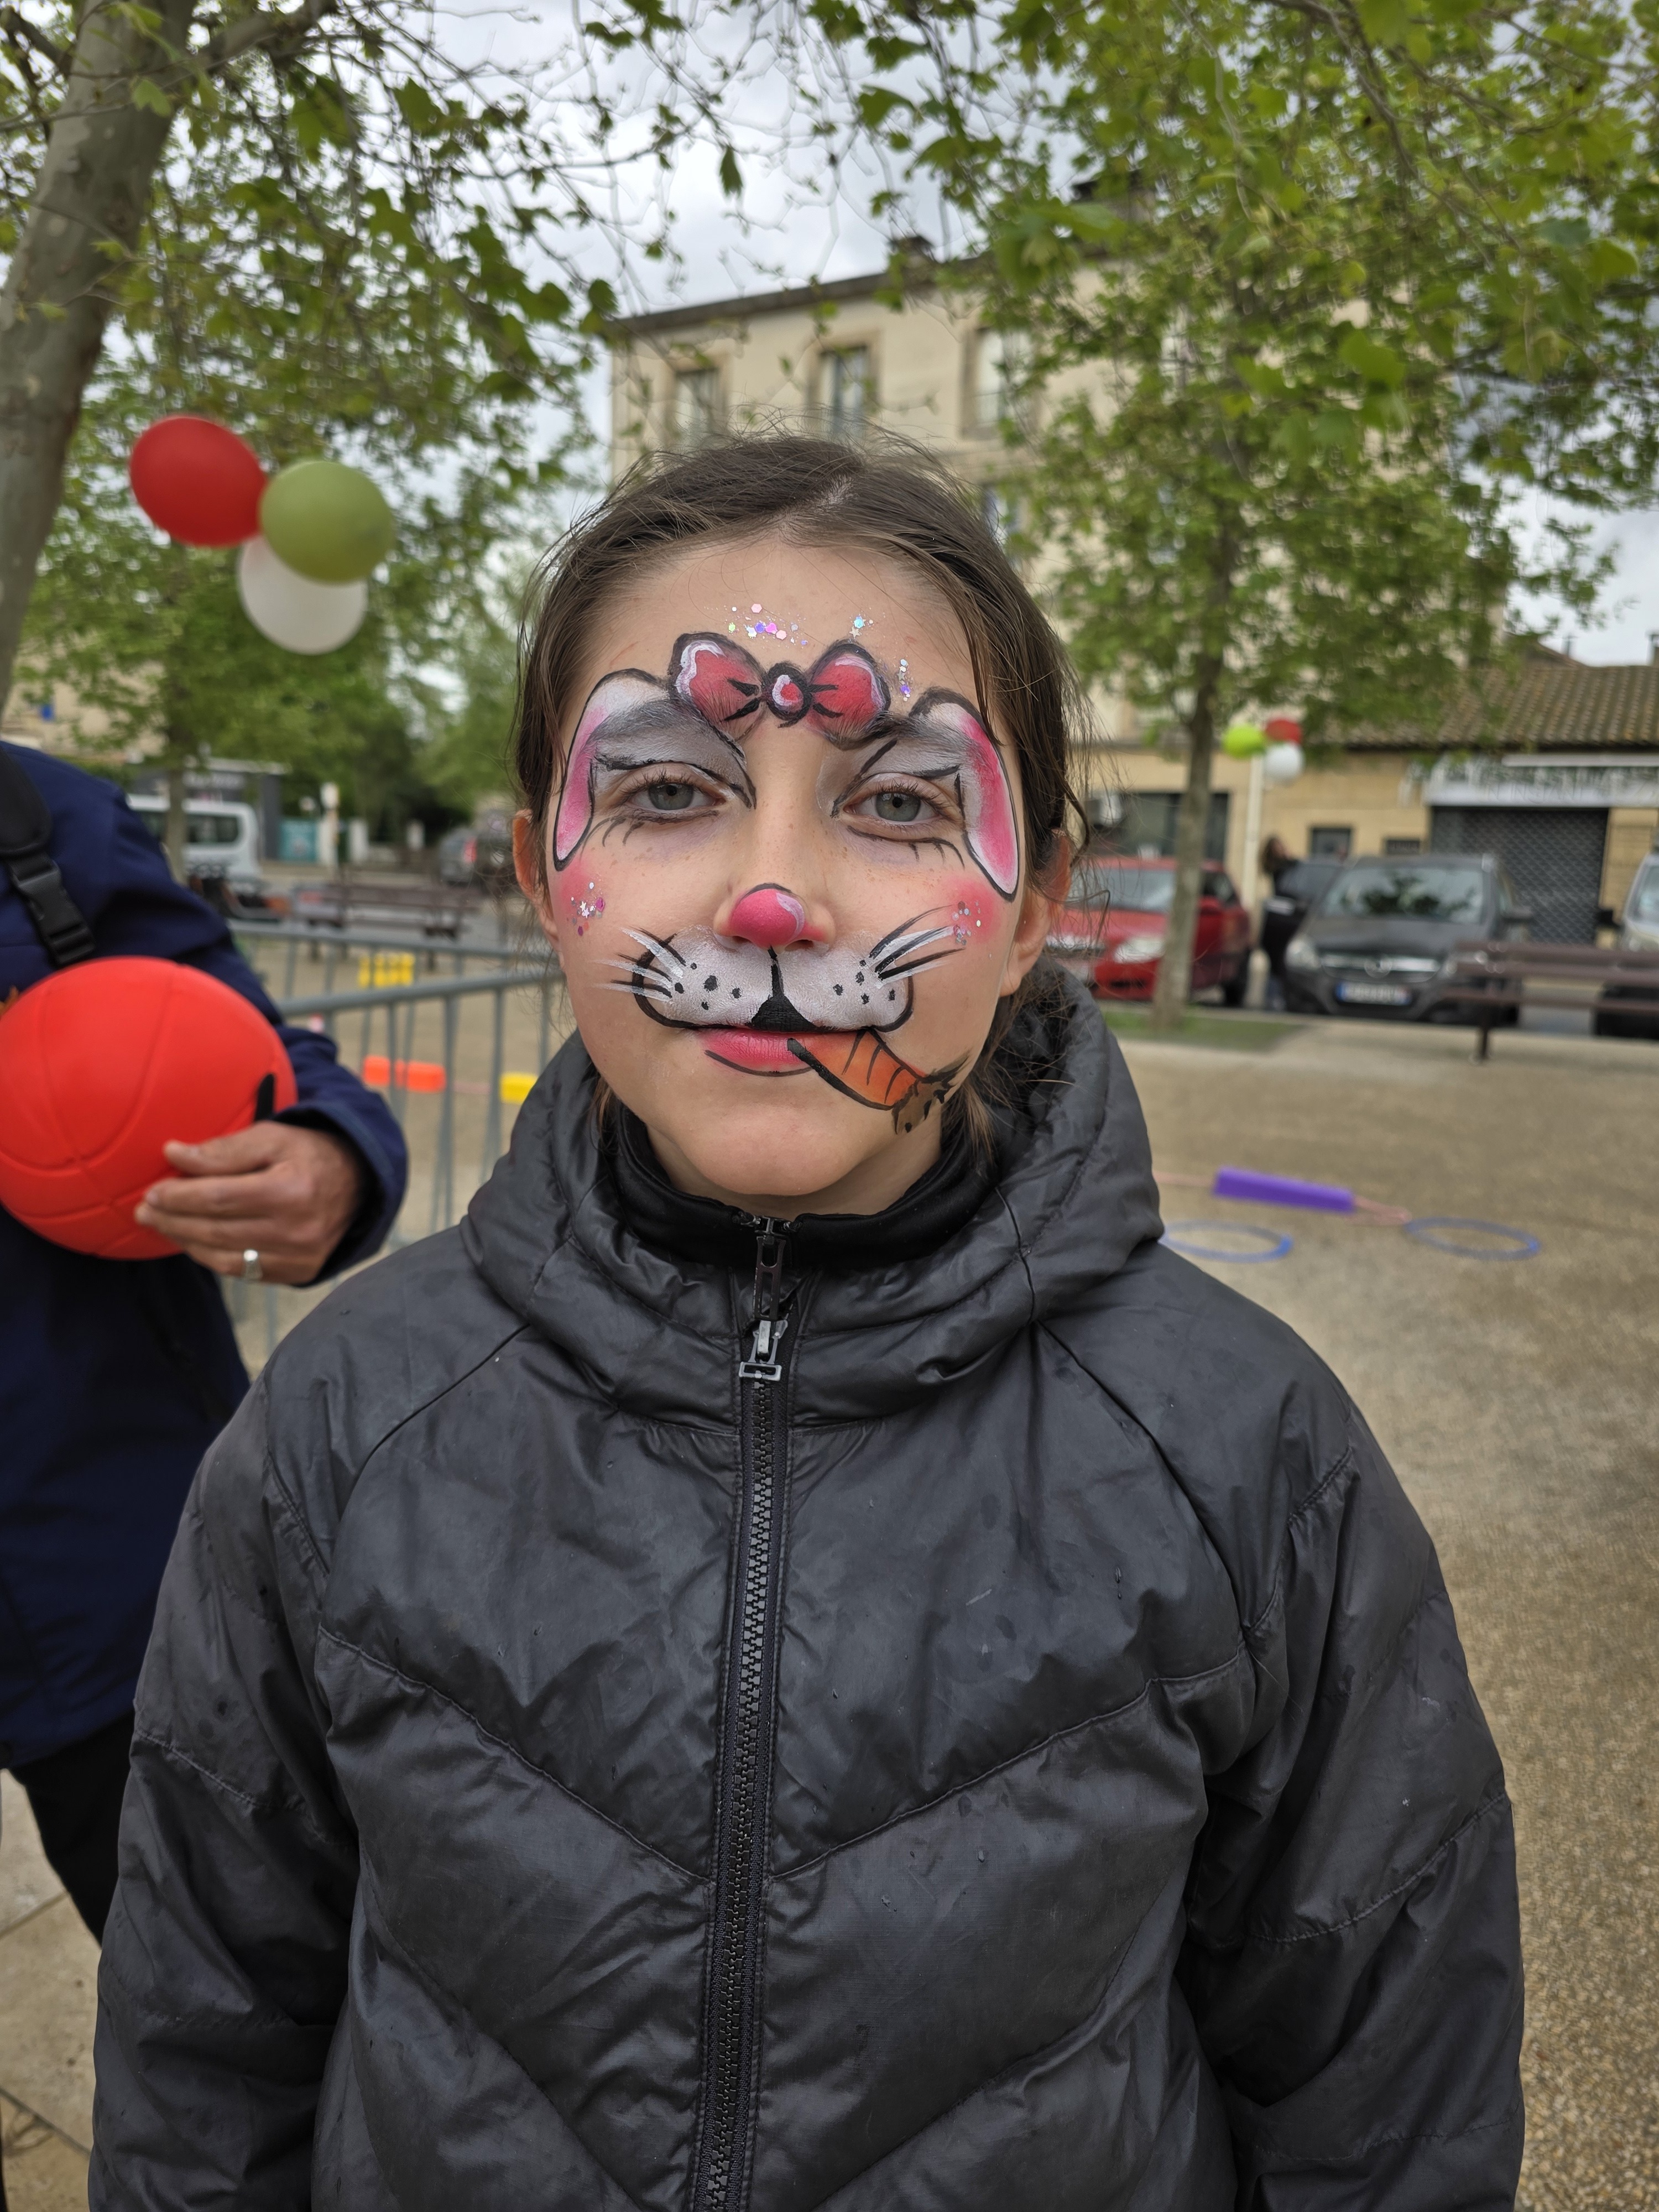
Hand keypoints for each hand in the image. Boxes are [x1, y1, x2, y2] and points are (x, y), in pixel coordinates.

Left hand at [135, 1122, 365, 1285]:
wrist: (358, 1185)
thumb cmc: (308, 1154)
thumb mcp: (272, 1138)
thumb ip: (224, 1150)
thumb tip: (173, 1154)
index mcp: (291, 1190)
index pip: (219, 1198)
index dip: (179, 1196)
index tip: (152, 1190)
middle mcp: (297, 1230)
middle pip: (216, 1231)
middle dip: (173, 1221)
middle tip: (144, 1211)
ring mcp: (298, 1257)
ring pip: (224, 1258)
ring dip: (185, 1242)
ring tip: (161, 1225)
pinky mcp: (297, 1273)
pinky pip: (241, 1272)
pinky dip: (210, 1257)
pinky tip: (193, 1241)